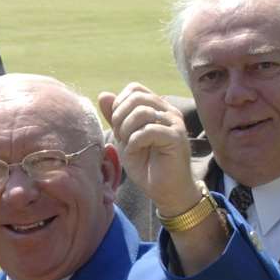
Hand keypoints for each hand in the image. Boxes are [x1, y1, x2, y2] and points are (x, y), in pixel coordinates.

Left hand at [97, 84, 199, 213]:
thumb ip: (115, 117)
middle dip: (120, 117)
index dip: (119, 104)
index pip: (135, 89)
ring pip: (142, 112)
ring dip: (127, 130)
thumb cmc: (146, 164)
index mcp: (157, 108)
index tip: (117, 126)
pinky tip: (136, 152)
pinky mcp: (176, 137)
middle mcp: (168, 111)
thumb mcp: (124, 138)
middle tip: (121, 137)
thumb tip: (103, 94)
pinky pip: (148, 130)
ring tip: (129, 145)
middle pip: (137, 97)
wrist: (165, 189)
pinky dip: (135, 142)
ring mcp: (175, 123)